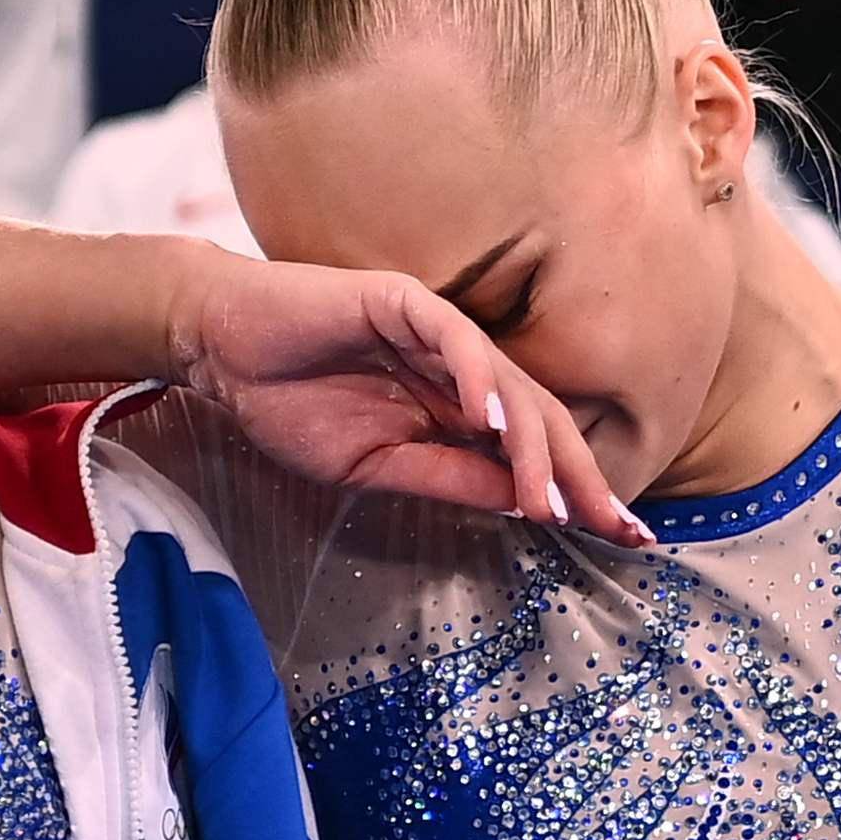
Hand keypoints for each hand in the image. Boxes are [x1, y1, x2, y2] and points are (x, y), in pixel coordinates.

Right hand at [177, 251, 645, 540]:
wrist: (219, 350)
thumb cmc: (289, 404)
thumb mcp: (377, 467)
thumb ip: (448, 478)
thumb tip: (523, 506)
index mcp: (461, 405)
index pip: (535, 450)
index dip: (579, 492)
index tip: (622, 539)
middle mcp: (464, 367)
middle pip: (542, 421)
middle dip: (582, 477)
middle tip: (620, 529)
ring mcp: (437, 329)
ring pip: (508, 386)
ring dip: (532, 445)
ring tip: (552, 500)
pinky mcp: (402, 300)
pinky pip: (453, 338)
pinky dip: (476, 376)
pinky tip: (490, 419)